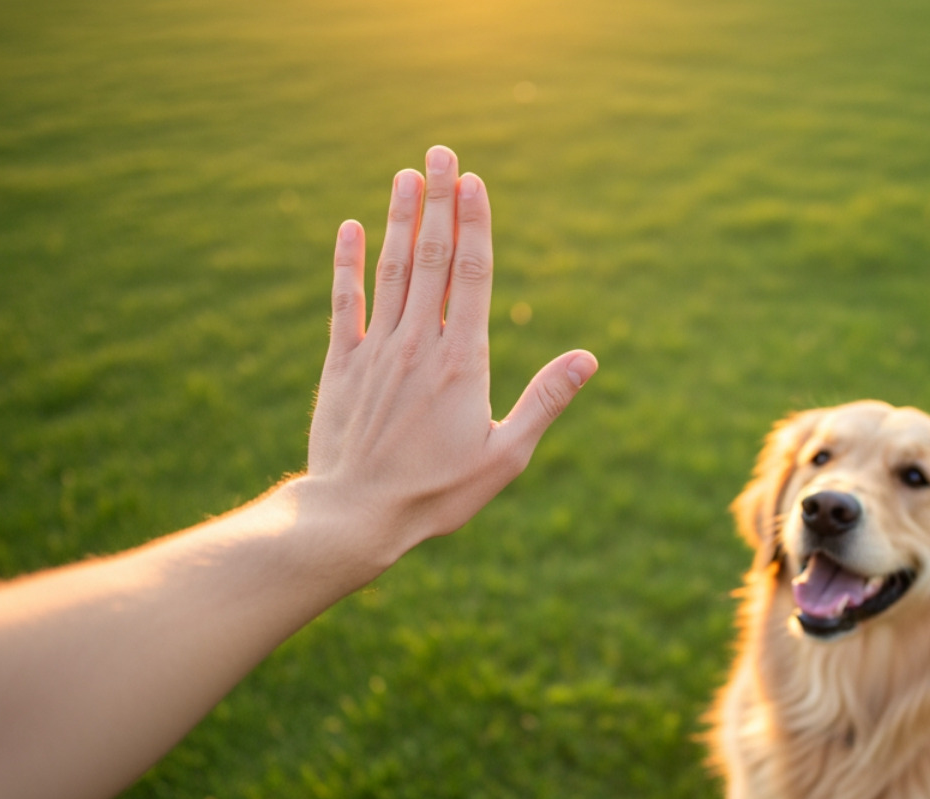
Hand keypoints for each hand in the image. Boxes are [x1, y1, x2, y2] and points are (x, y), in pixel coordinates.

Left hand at [304, 145, 595, 566]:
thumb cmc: (438, 493)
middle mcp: (418, 344)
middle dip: (438, 201)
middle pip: (432, 257)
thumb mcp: (506, 454)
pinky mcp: (341, 366)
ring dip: (399, 220)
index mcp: (462, 361)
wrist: (356, 515)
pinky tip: (351, 230)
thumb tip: (588, 359)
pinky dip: (347, 264)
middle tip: (441, 152)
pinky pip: (344, 303)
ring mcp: (376, 350)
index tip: (474, 180)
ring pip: (391, 270)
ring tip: (405, 175)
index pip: (473, 275)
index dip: (475, 223)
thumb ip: (545, 400)